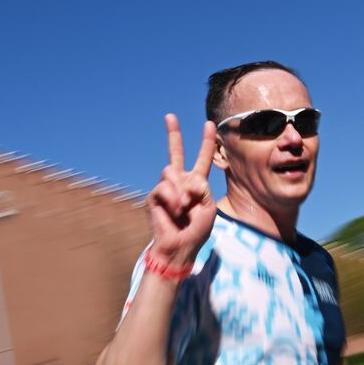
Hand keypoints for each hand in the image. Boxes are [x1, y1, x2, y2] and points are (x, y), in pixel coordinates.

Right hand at [146, 115, 217, 268]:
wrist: (179, 248)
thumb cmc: (196, 230)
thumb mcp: (209, 207)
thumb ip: (203, 188)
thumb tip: (185, 178)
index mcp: (196, 184)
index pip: (202, 158)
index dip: (207, 142)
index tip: (209, 124)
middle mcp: (180, 182)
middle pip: (176, 153)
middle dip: (173, 134)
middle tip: (170, 116)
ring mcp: (166, 188)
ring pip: (171, 171)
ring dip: (180, 190)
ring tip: (184, 208)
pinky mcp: (154, 197)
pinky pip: (164, 187)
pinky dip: (173, 199)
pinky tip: (174, 211)